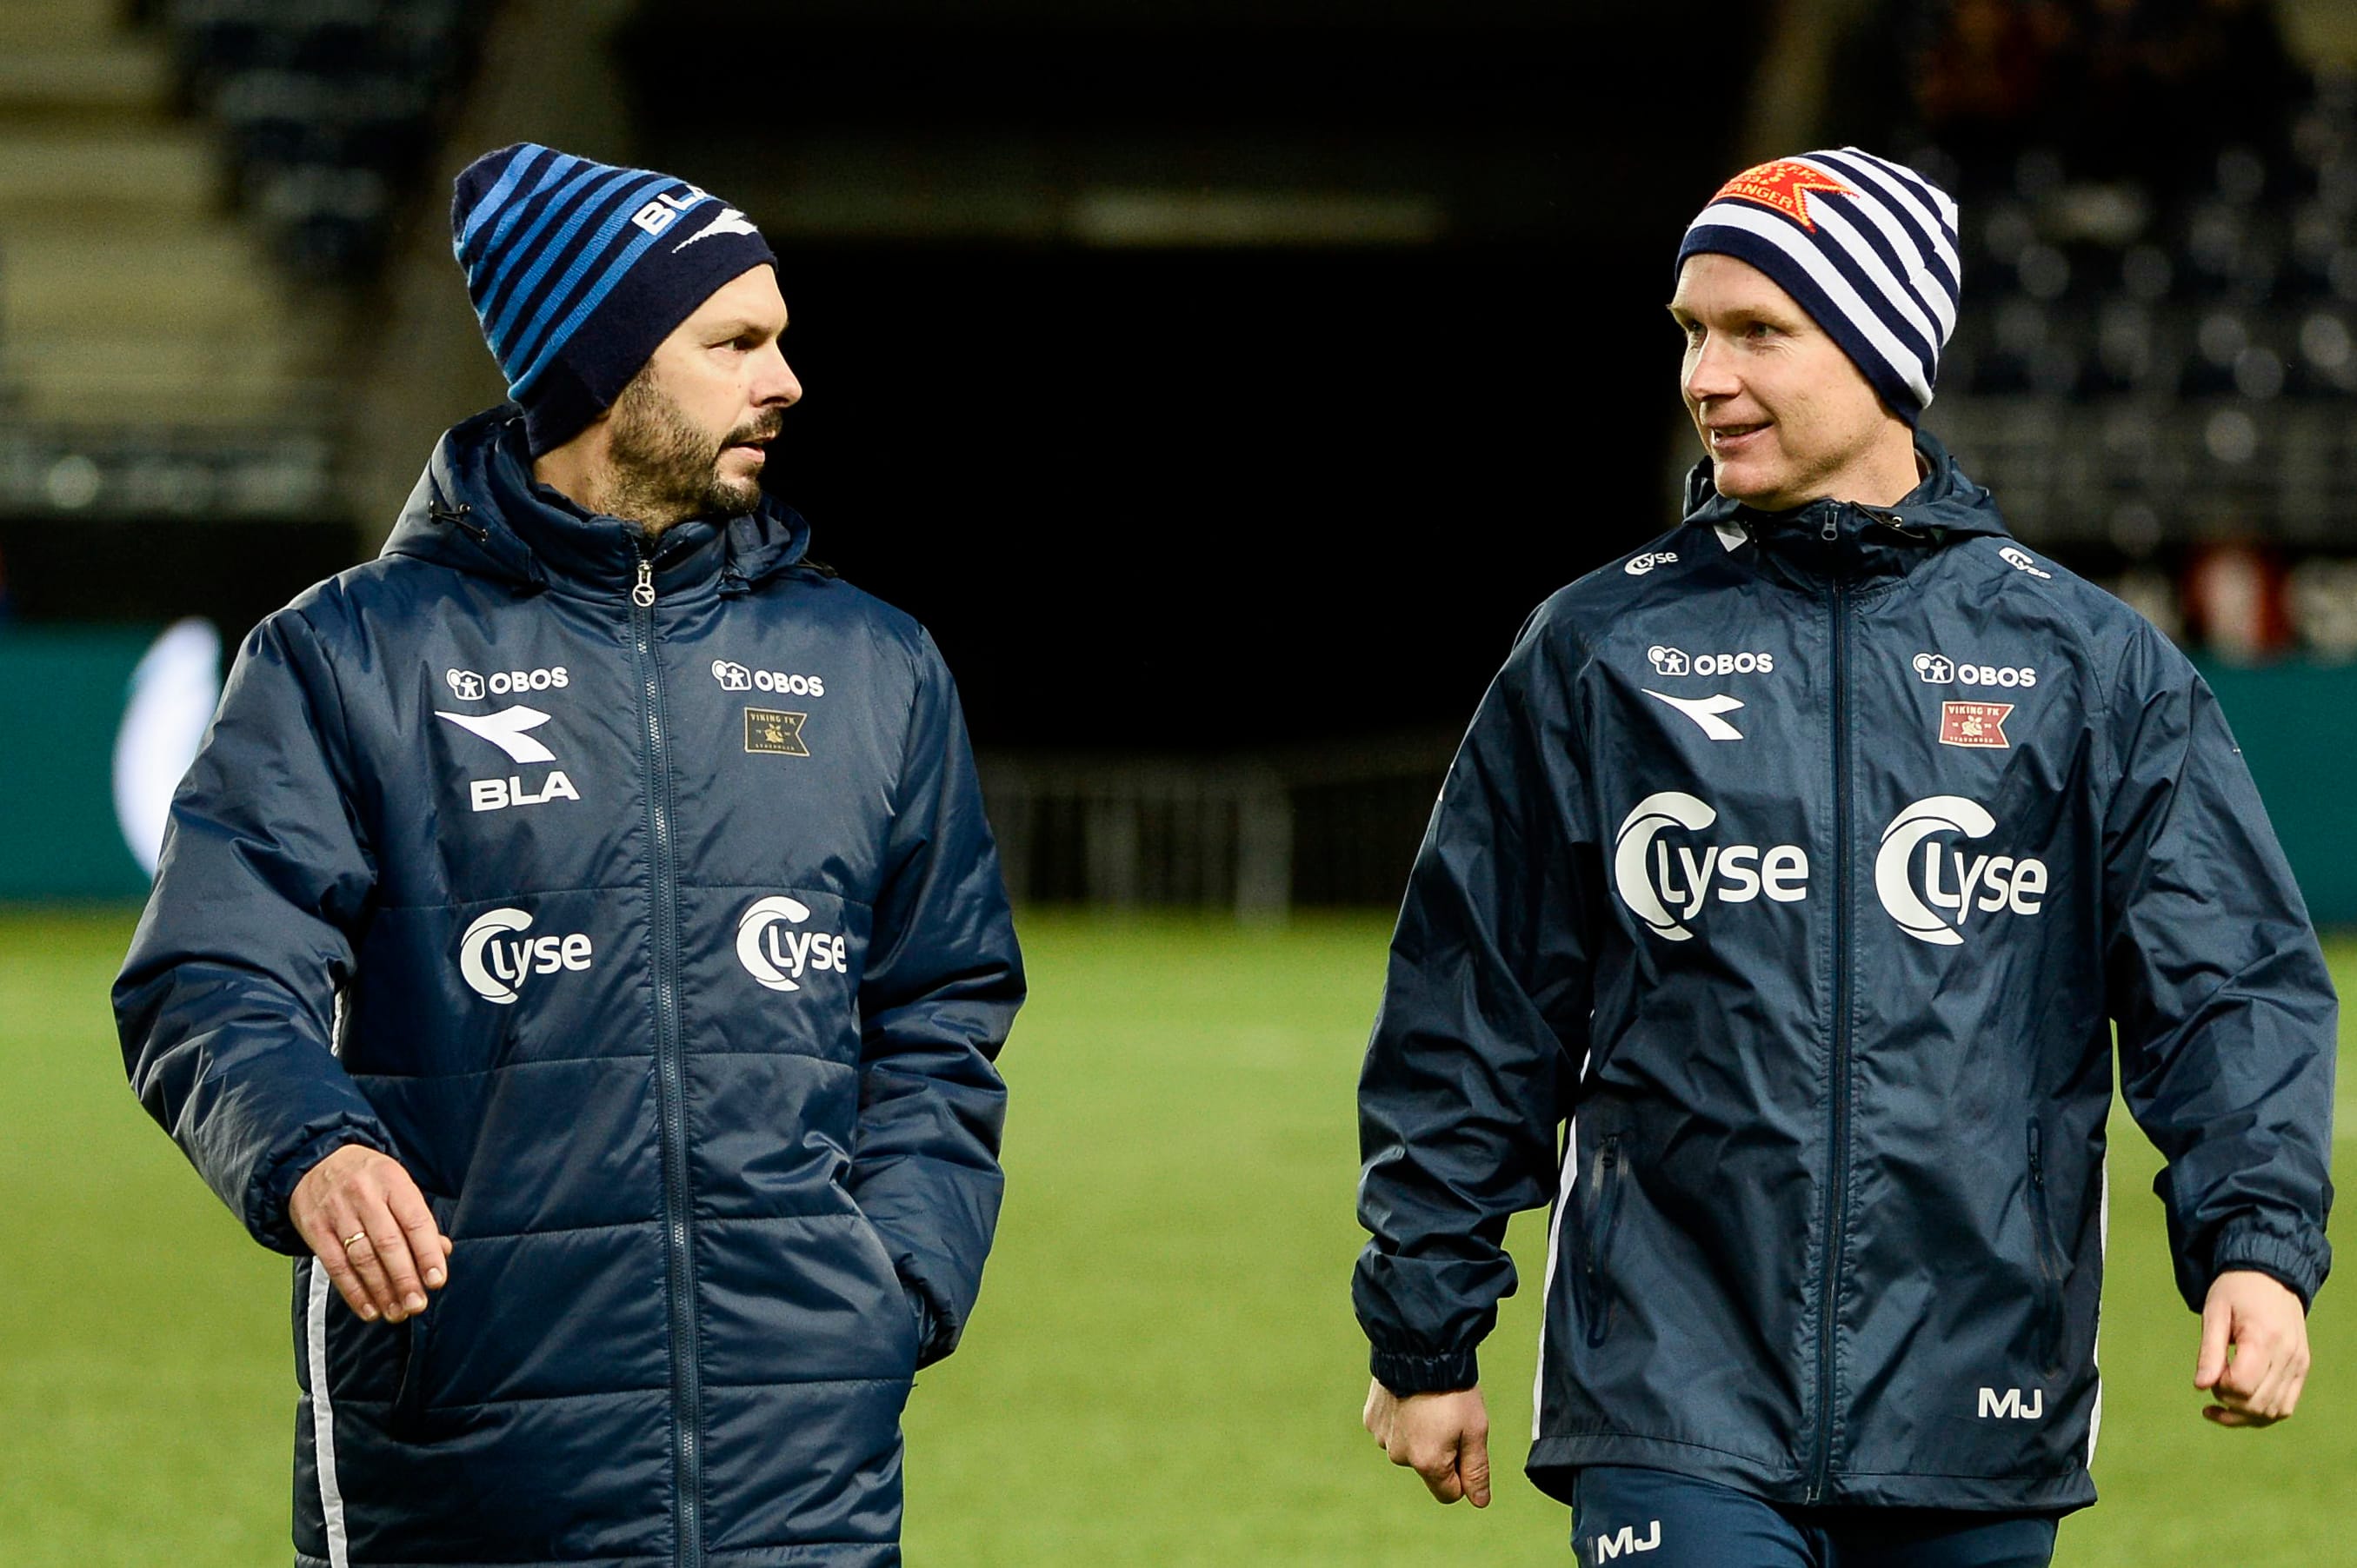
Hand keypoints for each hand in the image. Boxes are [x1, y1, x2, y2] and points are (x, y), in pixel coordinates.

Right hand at [290, 1144, 452, 1324]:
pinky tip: (369, 1309)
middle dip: (405, 1278)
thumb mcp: (397, 1185)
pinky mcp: (315, 1230)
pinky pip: (335, 1265)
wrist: (313, 1162)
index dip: (427, 1253)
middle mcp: (365, 1195)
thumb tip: (443, 1251)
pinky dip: (353, 1291)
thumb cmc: (369, 1179)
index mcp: (393, 1181)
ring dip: (381, 1290)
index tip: (437, 1281)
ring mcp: (337, 1212)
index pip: (415, 1221)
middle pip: (388, 1243)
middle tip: (417, 1305)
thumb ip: (418, 1219)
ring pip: (362, 1257)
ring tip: (396, 1313)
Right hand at [1364, 1378, 1491, 1506]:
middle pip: (1428, 1468)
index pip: (1449, 1493)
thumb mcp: (1475, 1430)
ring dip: (1420, 1433)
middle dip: (1441, 1450)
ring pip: (1409, 1447)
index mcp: (1428, 1463)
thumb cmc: (1453, 1390)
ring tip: (1429, 1403)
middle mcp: (1400, 1456)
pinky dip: (1403, 1418)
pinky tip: (1410, 1396)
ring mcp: (1382, 1437)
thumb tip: (1479, 1501)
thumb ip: (1476, 1470)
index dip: (1463, 1473)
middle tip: (1449, 1416)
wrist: (1419, 1349)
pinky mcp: (1372, 1419)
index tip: (1465, 1444)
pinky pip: (1392, 1429)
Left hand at [2194, 1269, 2309, 1427]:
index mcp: (2264, 1338)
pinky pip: (2285, 1406)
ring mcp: (2299, 1364)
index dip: (2219, 1387)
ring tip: (2219, 1402)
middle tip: (2212, 1383)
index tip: (2210, 1371)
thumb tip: (2200, 1387)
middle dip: (2228, 1402)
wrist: (2271, 1276)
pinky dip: (2262, 1414)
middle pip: (2256, 1403)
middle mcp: (2288, 1355)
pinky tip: (2240, 1407)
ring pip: (2273, 1412)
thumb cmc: (2236, 1291)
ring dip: (2243, 1415)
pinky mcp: (2302, 1369)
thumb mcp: (2214, 1312)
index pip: (2241, 1385)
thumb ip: (2209, 1351)